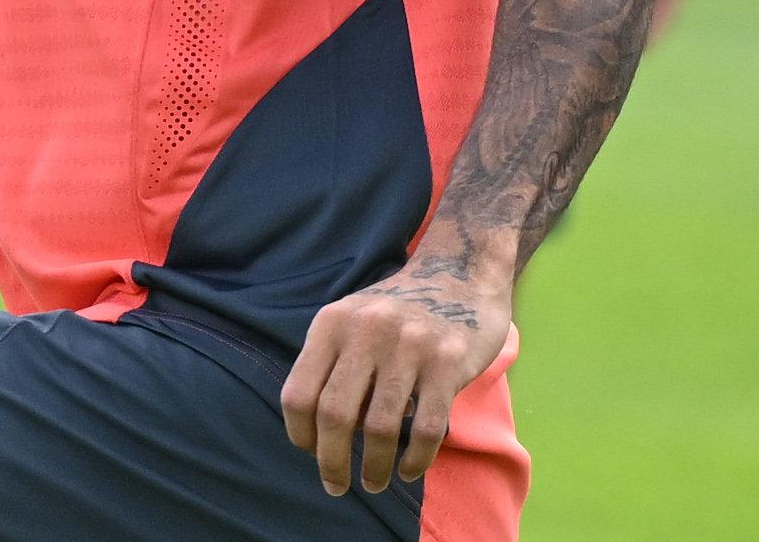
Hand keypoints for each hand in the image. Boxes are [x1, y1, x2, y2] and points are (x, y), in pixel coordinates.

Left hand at [280, 254, 511, 495]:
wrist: (460, 274)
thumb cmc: (398, 311)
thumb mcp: (352, 321)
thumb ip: (332, 364)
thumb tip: (315, 434)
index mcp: (332, 323)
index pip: (298, 393)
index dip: (299, 435)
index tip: (310, 454)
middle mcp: (366, 330)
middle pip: (334, 414)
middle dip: (331, 461)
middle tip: (336, 485)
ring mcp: (409, 345)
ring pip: (379, 427)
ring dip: (374, 467)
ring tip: (374, 482)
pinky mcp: (448, 361)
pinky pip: (425, 427)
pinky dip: (414, 459)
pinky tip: (409, 470)